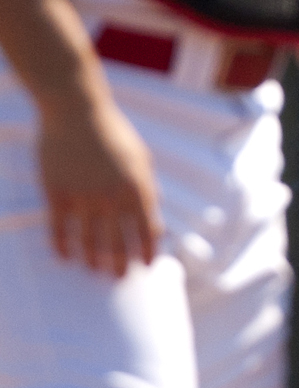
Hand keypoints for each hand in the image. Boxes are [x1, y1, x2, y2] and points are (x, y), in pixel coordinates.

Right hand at [37, 92, 160, 275]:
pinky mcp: (57, 194)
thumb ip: (147, 188)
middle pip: (119, 243)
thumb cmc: (113, 131)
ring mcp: (83, 198)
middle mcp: (112, 198)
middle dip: (121, 265)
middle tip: (120, 277)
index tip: (146, 265)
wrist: (77, 110)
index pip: (148, 231)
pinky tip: (66, 257)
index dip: (148, 252)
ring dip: (94, 261)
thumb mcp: (141, 159)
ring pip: (89, 242)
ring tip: (95, 271)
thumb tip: (153, 216)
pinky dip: (63, 246)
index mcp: (138, 189)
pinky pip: (59, 229)